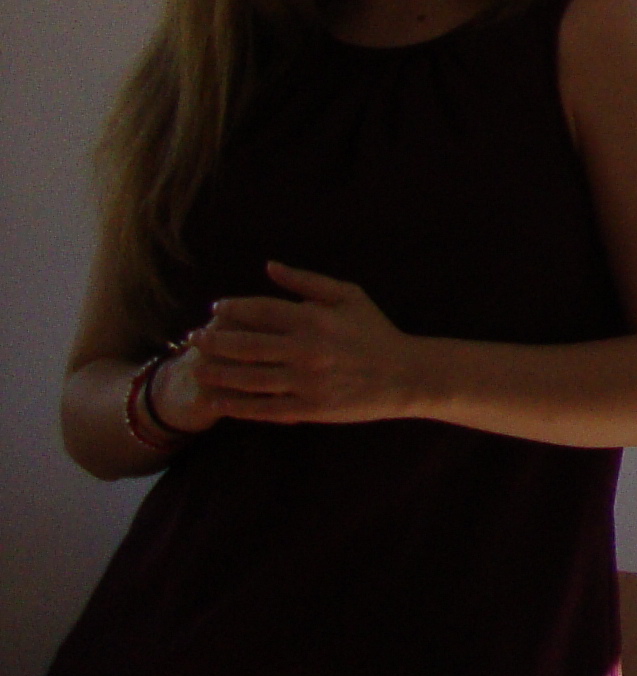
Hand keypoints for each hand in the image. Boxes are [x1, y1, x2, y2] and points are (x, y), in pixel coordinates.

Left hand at [192, 263, 428, 426]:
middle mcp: (306, 349)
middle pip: (246, 345)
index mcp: (315, 318)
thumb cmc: (375, 332)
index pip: (260, 310)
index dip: (232, 309)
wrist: (405, 374)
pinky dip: (238, 407)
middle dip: (214, 342)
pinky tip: (218, 403)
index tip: (214, 310)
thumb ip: (307, 281)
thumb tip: (269, 266)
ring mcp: (306, 381)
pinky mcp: (310, 409)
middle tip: (192, 339)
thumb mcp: (349, 295)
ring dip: (217, 374)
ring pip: (249, 378)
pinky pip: (265, 408)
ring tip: (196, 369)